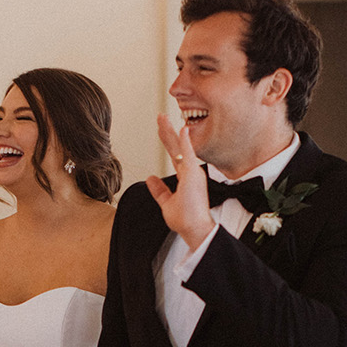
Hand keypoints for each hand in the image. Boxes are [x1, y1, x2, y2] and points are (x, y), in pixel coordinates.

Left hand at [146, 114, 213, 249]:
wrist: (196, 229)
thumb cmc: (186, 219)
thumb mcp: (167, 203)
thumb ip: (159, 190)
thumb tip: (150, 178)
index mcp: (186, 177)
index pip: (175, 155)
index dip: (168, 141)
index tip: (162, 129)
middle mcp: (190, 172)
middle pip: (176, 148)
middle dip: (167, 132)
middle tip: (160, 117)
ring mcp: (193, 172)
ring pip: (180, 147)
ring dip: (171, 131)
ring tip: (163, 118)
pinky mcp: (194, 174)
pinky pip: (189, 154)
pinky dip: (185, 141)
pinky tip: (182, 128)